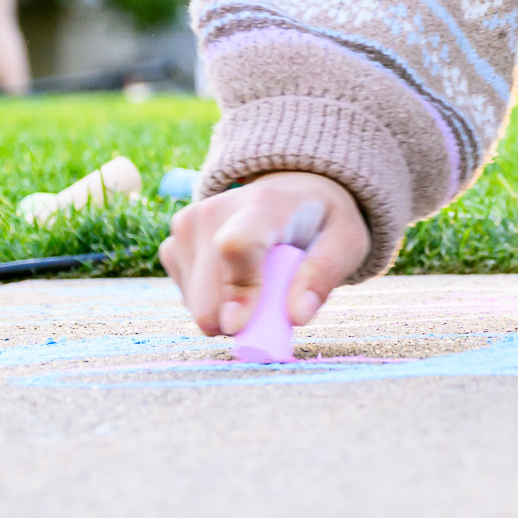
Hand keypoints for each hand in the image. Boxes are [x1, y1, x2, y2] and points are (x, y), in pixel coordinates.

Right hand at [159, 171, 367, 337]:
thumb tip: (296, 317)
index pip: (236, 246)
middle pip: (207, 290)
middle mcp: (216, 210)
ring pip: (196, 303)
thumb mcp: (345, 242)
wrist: (291, 192)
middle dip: (238, 318)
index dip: (237, 292)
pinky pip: (188, 298)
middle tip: (273, 307)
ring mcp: (188, 226)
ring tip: (259, 279)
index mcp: (265, 204)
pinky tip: (236, 278)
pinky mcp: (172, 244)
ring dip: (228, 309)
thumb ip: (323, 276)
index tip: (241, 326)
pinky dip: (214, 301)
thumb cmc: (320, 222)